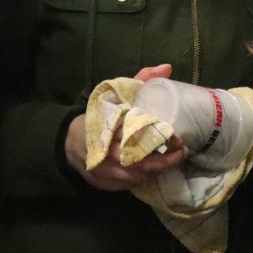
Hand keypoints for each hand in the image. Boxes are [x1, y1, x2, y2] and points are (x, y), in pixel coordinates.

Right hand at [66, 64, 186, 190]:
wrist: (70, 141)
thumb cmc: (99, 116)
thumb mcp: (117, 94)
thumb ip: (141, 80)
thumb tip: (167, 67)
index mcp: (107, 126)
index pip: (136, 135)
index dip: (158, 137)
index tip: (175, 135)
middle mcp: (104, 152)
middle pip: (139, 161)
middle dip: (164, 159)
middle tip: (182, 150)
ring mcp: (103, 171)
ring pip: (136, 175)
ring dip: (157, 169)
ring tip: (173, 158)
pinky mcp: (104, 183)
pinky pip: (129, 184)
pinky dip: (144, 177)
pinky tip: (155, 168)